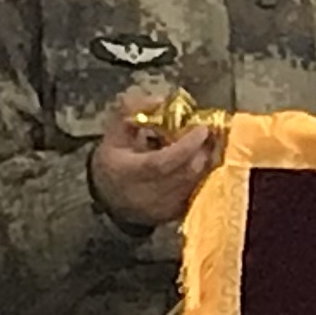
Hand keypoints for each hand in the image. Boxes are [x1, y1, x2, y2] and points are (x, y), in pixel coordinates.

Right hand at [86, 100, 220, 230]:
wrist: (107, 197)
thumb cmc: (113, 161)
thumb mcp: (114, 133)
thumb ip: (133, 111)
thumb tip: (160, 100)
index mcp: (129, 172)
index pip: (161, 162)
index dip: (185, 146)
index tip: (201, 129)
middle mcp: (147, 193)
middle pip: (184, 173)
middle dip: (201, 150)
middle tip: (207, 133)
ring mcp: (162, 207)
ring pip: (195, 184)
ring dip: (205, 162)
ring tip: (206, 145)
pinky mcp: (173, 214)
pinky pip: (196, 194)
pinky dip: (202, 176)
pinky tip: (201, 163)